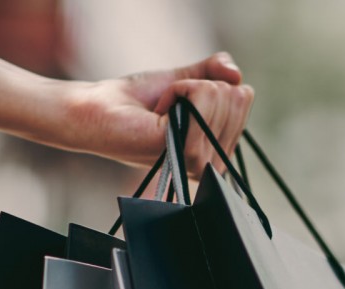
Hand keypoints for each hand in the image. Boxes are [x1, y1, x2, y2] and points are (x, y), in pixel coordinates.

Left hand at [54, 53, 254, 175]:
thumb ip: (215, 72)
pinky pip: (201, 98)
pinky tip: (158, 111)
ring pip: (221, 95)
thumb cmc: (137, 100)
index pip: (244, 98)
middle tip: (169, 105)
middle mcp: (214, 161)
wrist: (101, 109)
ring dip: (185, 89)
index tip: (180, 101)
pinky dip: (177, 91)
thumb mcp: (185, 80)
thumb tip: (237, 74)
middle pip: (237, 97)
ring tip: (162, 110)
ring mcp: (201, 161)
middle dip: (199, 86)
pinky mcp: (185, 152)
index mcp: (218, 148)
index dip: (209, 85)